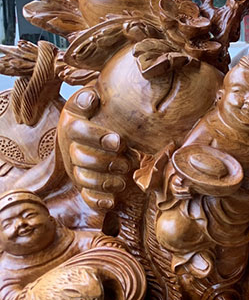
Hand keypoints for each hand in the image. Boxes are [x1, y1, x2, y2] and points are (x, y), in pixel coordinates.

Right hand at [58, 87, 131, 212]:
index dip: (96, 137)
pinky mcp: (85, 186)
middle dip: (106, 162)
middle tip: (127, 160)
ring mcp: (76, 169)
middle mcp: (70, 148)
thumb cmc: (101, 114)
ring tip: (124, 178)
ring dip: (105, 181)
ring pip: (83, 179)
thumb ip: (91, 99)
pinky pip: (87, 197)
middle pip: (80, 158)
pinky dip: (98, 201)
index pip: (76, 130)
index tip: (118, 141)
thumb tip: (91, 98)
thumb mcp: (96, 101)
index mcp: (72, 125)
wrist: (101, 130)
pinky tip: (111, 201)